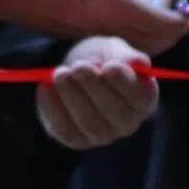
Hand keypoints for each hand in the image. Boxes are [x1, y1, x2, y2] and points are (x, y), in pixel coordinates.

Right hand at [0, 0, 188, 53]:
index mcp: (117, 5)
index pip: (165, 24)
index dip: (184, 19)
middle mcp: (110, 29)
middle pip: (157, 42)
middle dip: (173, 26)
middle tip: (170, 0)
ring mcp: (96, 38)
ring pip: (139, 46)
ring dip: (153, 30)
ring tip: (151, 1)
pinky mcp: (83, 40)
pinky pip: (120, 44)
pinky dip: (133, 32)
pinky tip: (126, 7)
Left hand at [40, 37, 158, 148]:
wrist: (75, 70)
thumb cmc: (101, 59)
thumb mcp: (113, 49)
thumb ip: (126, 56)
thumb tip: (140, 64)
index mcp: (143, 99)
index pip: (141, 97)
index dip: (125, 83)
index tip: (109, 67)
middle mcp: (126, 122)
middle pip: (114, 112)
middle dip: (94, 88)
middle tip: (79, 67)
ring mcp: (101, 135)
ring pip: (89, 122)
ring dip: (73, 97)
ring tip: (60, 74)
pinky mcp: (75, 139)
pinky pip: (65, 129)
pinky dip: (53, 108)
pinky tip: (46, 86)